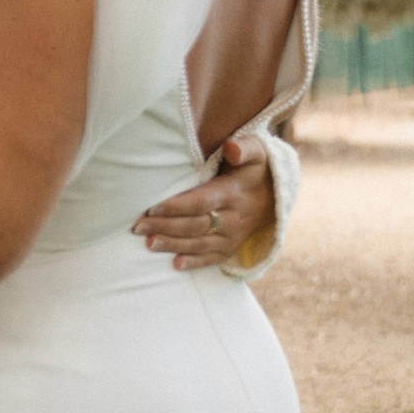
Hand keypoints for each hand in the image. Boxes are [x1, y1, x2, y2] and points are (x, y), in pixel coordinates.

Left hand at [132, 135, 273, 269]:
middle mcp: (234, 218)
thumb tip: (231, 147)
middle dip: (165, 227)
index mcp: (234, 193)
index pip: (202, 202)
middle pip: (196, 225)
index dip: (177, 206)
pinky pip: (213, 259)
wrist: (275, 195)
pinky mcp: (232, 247)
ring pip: (200, 244)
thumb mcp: (256, 152)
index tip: (152, 208)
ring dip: (173, 245)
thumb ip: (244, 148)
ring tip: (149, 244)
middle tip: (138, 227)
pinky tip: (176, 265)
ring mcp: (234, 236)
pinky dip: (195, 263)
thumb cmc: (254, 169)